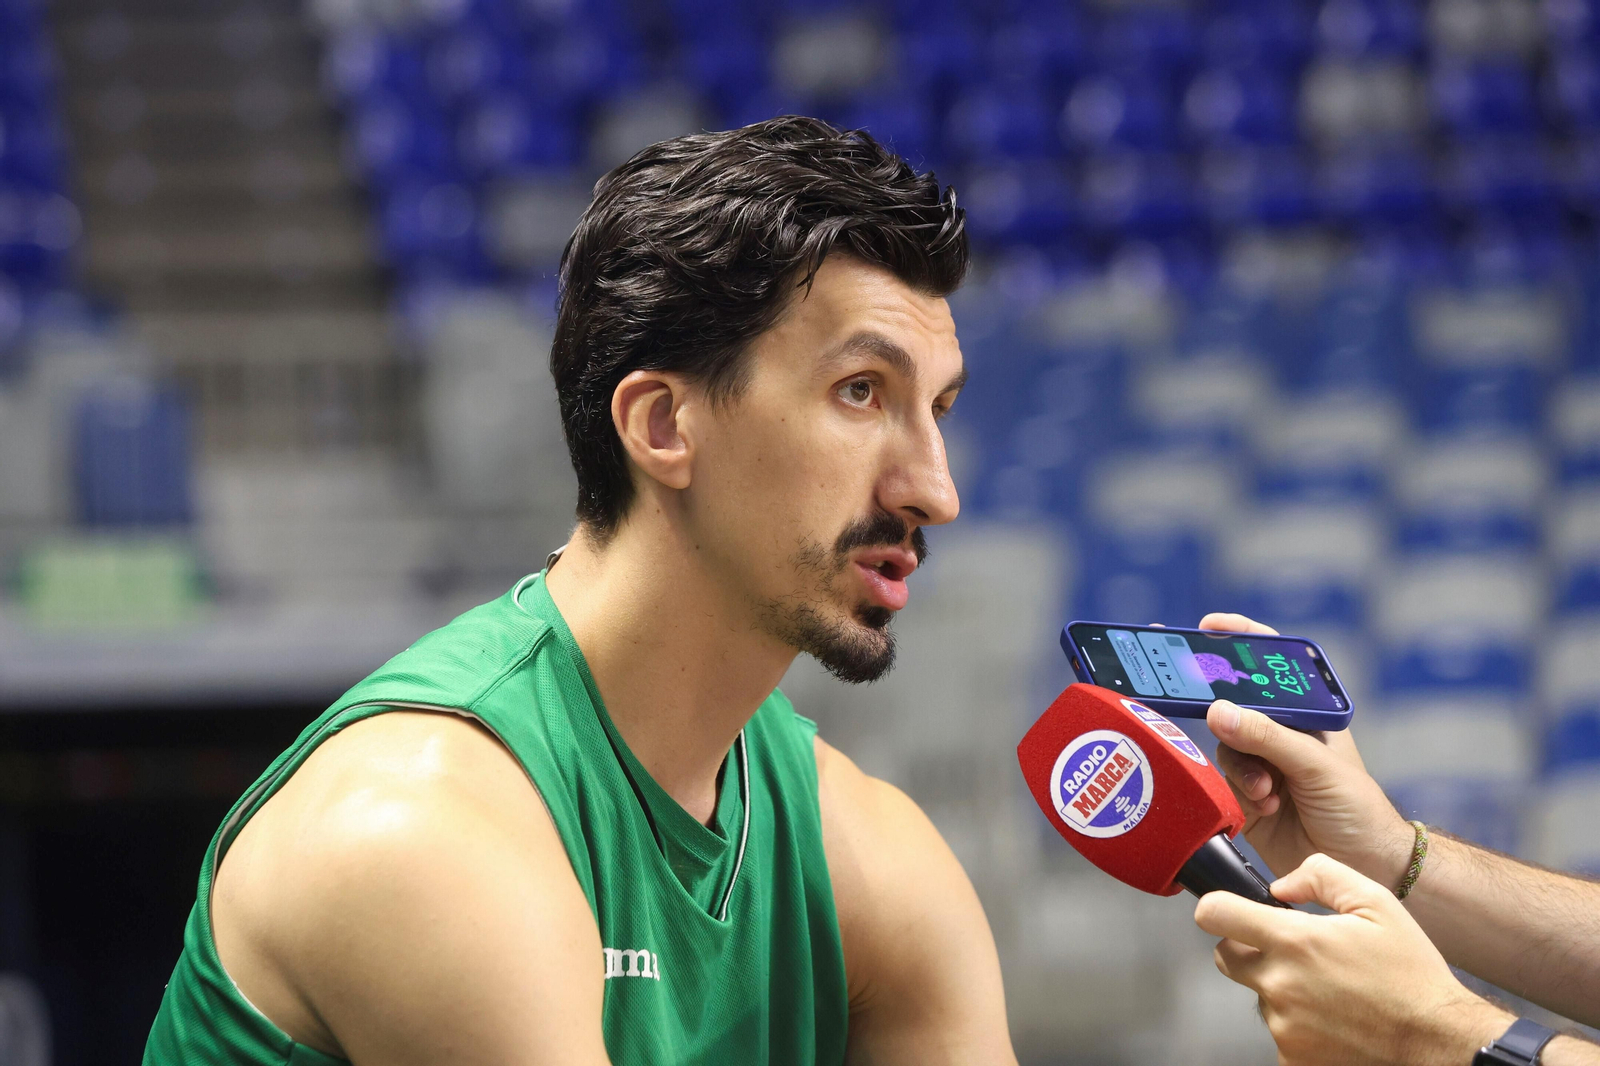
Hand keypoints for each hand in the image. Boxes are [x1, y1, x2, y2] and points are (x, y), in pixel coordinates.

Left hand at [1195, 854, 1510, 1065]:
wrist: (1440, 1041)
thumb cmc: (1411, 974)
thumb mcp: (1376, 903)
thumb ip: (1321, 876)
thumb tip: (1280, 885)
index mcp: (1294, 943)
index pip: (1215, 914)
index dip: (1217, 907)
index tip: (1229, 910)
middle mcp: (1280, 986)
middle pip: (1227, 957)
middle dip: (1249, 948)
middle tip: (1294, 952)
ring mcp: (1284, 1027)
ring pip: (1259, 996)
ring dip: (1281, 989)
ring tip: (1330, 991)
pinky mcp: (1293, 1059)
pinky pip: (1280, 1032)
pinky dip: (1298, 1025)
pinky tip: (1333, 1019)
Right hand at [1197, 612, 1413, 886]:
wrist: (1364, 870)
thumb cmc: (1359, 809)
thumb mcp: (1317, 766)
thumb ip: (1267, 737)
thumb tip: (1217, 711)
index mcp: (1307, 714)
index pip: (1270, 666)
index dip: (1240, 641)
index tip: (1208, 627)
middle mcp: (1280, 734)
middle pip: (1236, 704)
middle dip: (1217, 704)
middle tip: (1184, 689)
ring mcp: (1261, 765)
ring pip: (1225, 745)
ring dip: (1242, 768)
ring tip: (1266, 791)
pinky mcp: (1244, 798)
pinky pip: (1222, 780)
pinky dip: (1239, 791)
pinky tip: (1264, 806)